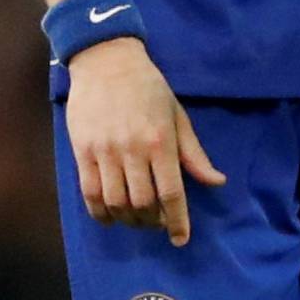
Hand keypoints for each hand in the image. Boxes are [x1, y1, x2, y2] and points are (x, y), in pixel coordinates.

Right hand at [65, 39, 225, 244]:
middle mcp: (133, 149)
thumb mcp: (177, 115)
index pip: (171, 193)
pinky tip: (109, 215)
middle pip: (143, 203)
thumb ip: (194, 153)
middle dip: (152, 221)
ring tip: (135, 218)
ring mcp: (105, 151)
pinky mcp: (83, 150)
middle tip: (156, 222)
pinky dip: (100, 212)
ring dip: (127, 219)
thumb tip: (216, 182)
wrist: (106, 60)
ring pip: (116, 202)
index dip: (177, 221)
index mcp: (161, 141)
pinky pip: (90, 192)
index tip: (180, 239)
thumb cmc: (148, 87)